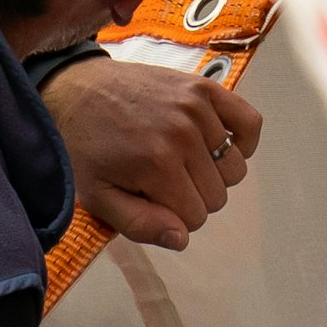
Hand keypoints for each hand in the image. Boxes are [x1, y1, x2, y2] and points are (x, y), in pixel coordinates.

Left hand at [48, 59, 263, 248]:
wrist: (76, 90)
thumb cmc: (86, 146)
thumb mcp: (98, 196)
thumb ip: (139, 224)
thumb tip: (182, 239)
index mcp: (157, 165)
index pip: (196, 217)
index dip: (174, 215)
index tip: (151, 198)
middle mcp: (183, 134)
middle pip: (218, 195)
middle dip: (192, 196)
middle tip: (162, 178)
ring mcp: (196, 108)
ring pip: (234, 168)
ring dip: (212, 172)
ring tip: (181, 159)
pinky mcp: (204, 88)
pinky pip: (250, 123)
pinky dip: (241, 141)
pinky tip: (214, 145)